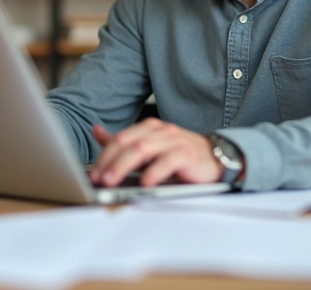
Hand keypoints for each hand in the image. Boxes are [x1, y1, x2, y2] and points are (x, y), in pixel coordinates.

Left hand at [88, 118, 223, 186]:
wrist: (216, 158)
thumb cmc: (181, 156)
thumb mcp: (150, 148)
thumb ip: (124, 142)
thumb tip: (96, 130)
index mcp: (148, 127)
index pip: (121, 138)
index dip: (105, 156)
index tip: (94, 174)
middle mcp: (160, 130)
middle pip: (128, 143)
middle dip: (110, 161)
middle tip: (100, 179)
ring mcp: (174, 140)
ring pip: (143, 149)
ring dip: (124, 166)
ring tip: (113, 181)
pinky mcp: (187, 153)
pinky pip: (167, 160)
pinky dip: (154, 172)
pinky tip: (145, 183)